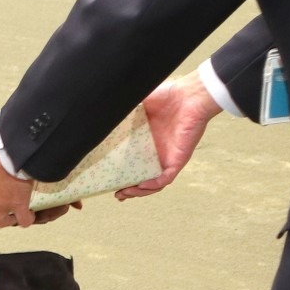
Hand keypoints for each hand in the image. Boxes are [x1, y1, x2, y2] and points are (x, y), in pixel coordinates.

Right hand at [117, 74, 222, 200]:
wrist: (190, 95)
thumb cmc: (168, 95)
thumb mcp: (138, 103)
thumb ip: (122, 111)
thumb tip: (99, 111)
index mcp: (146, 141)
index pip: (132, 162)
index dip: (121, 172)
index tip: (107, 178)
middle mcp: (157, 152)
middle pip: (142, 177)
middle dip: (129, 189)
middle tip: (116, 193)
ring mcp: (168, 157)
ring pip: (154, 183)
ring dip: (140, 191)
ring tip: (125, 194)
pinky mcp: (178, 159)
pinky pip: (166, 178)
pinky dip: (154, 184)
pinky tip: (141, 186)